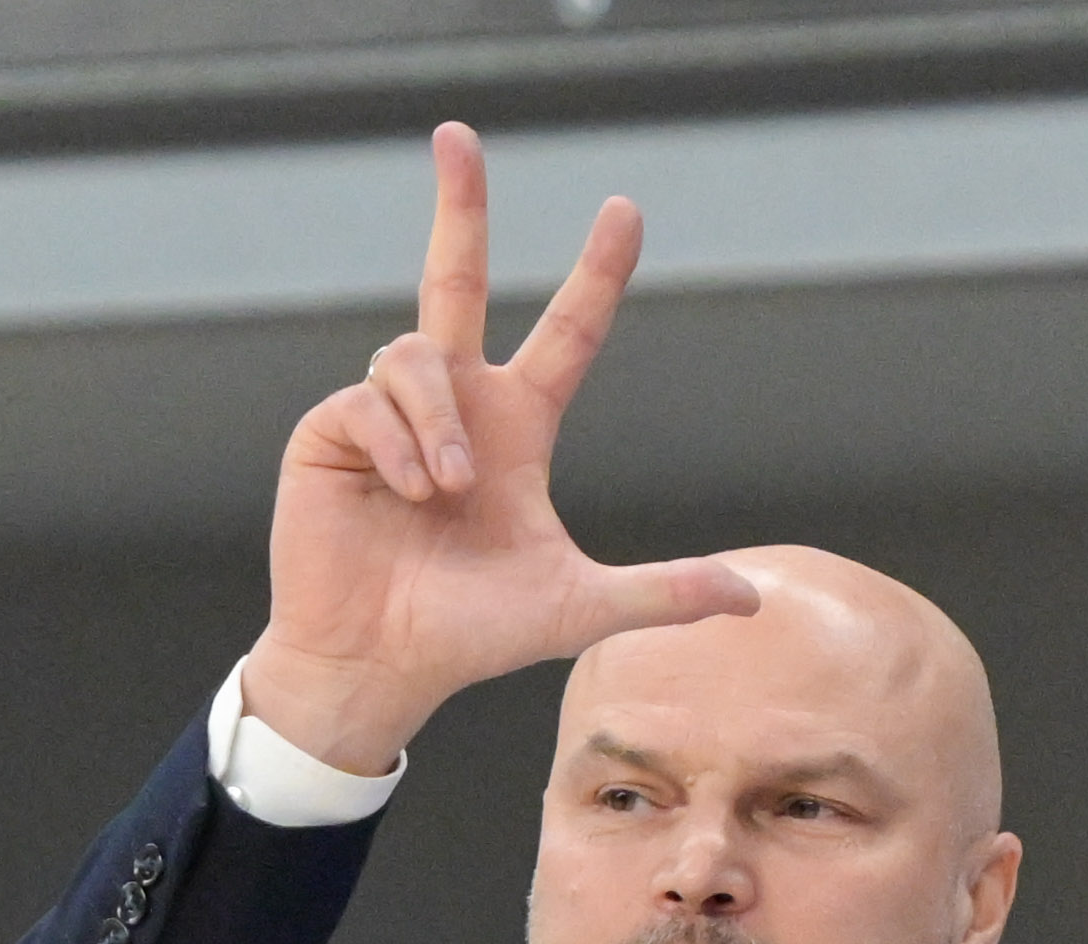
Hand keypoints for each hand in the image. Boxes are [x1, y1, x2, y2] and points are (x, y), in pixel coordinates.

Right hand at [232, 123, 761, 776]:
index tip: (625, 211)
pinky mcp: (333, 428)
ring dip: (442, 421)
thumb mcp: (577, 609)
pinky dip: (401, 443)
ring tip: (448, 490)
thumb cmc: (471, 634)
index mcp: (517, 427)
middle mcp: (456, 404)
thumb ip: (662, 594)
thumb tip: (754, 598)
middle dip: (458, 203)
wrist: (380, 664)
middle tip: (457, 135)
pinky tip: (410, 494)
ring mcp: (389, 411)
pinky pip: (372, 397)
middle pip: (455, 275)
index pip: (566, 332)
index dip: (596, 275)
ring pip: (418, 352)